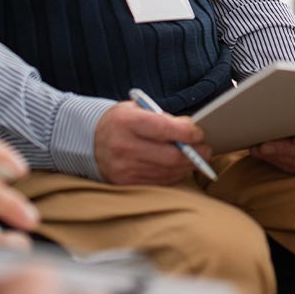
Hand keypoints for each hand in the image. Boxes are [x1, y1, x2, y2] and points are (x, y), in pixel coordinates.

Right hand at [93, 101, 207, 185]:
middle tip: (206, 149)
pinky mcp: (125, 184)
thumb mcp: (136, 109)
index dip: (187, 132)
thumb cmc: (119, 122)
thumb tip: (190, 128)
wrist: (88, 142)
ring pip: (167, 172)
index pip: (164, 129)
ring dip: (187, 166)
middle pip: (170, 156)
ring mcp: (123, 169)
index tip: (199, 132)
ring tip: (196, 158)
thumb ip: (162, 117)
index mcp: (126, 122)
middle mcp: (123, 147)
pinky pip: (158, 183)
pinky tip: (179, 168)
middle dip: (195, 153)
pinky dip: (173, 176)